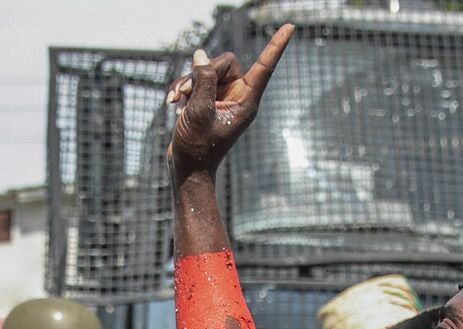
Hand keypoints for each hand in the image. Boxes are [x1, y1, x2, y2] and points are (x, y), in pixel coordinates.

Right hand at [165, 24, 293, 180]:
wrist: (187, 168)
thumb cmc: (198, 147)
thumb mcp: (199, 111)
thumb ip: (202, 81)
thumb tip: (201, 56)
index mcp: (246, 101)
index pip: (265, 67)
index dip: (276, 45)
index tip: (290, 26)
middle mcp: (237, 96)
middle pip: (224, 62)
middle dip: (201, 72)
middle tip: (186, 92)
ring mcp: (221, 97)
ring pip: (206, 70)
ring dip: (187, 81)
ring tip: (176, 100)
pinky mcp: (207, 100)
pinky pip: (196, 81)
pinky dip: (182, 88)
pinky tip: (172, 102)